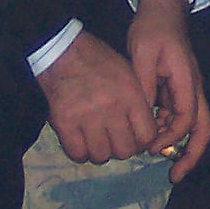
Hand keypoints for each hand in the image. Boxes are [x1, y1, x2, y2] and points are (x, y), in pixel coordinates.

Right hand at [37, 31, 160, 166]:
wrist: (62, 52)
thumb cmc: (98, 61)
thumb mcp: (129, 73)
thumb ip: (139, 101)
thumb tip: (146, 131)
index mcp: (131, 94)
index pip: (147, 135)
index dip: (143, 142)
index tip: (136, 138)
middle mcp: (111, 109)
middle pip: (125, 150)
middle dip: (122, 149)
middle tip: (115, 140)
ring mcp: (87, 118)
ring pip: (102, 156)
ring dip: (101, 152)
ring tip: (97, 140)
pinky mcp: (65, 124)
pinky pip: (78, 154)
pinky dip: (81, 152)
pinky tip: (81, 142)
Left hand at [127, 0, 209, 182]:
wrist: (163, 8)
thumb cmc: (153, 29)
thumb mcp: (142, 55)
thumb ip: (144, 86)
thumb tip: (143, 117)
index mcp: (187, 80)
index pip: (187, 118)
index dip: (170, 136)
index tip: (149, 146)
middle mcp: (193, 88)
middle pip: (202, 128)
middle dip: (191, 154)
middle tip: (174, 176)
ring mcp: (187, 89)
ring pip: (191, 125)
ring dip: (176, 143)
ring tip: (157, 160)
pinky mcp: (177, 88)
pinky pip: (177, 115)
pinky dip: (167, 130)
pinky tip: (150, 137)